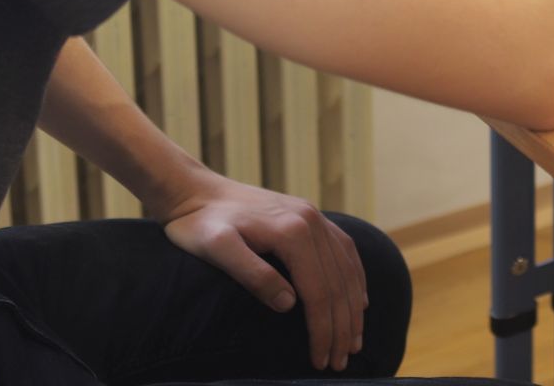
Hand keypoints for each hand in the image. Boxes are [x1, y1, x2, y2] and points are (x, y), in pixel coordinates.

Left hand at [153, 171, 366, 371]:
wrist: (195, 190)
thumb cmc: (199, 224)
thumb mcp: (216, 249)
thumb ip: (253, 274)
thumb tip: (289, 304)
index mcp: (292, 231)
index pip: (318, 291)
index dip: (322, 330)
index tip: (321, 361)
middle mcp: (311, 220)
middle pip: (337, 283)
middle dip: (342, 327)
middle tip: (340, 363)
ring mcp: (314, 216)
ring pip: (346, 268)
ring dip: (353, 308)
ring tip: (354, 341)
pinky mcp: (310, 216)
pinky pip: (344, 249)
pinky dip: (356, 277)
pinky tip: (359, 297)